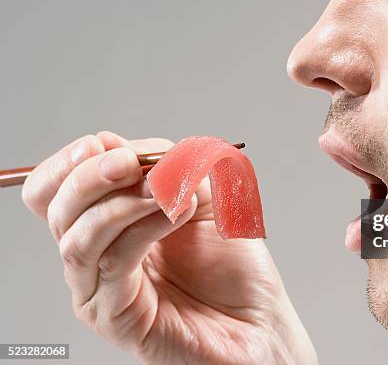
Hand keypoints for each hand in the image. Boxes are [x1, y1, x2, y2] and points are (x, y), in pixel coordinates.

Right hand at [22, 131, 316, 364]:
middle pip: (56, 209)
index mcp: (107, 222)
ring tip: (167, 191)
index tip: (104, 144)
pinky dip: (142, 228)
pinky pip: (113, 262)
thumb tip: (124, 146)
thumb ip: (167, 167)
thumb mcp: (202, 195)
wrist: (257, 319)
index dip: (71, 161)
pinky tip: (175, 213)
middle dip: (90, 176)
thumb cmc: (231, 265)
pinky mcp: (114, 316)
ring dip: (123, 202)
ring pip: (78, 236)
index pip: (57, 189)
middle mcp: (95, 254)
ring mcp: (99, 288)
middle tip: (129, 163)